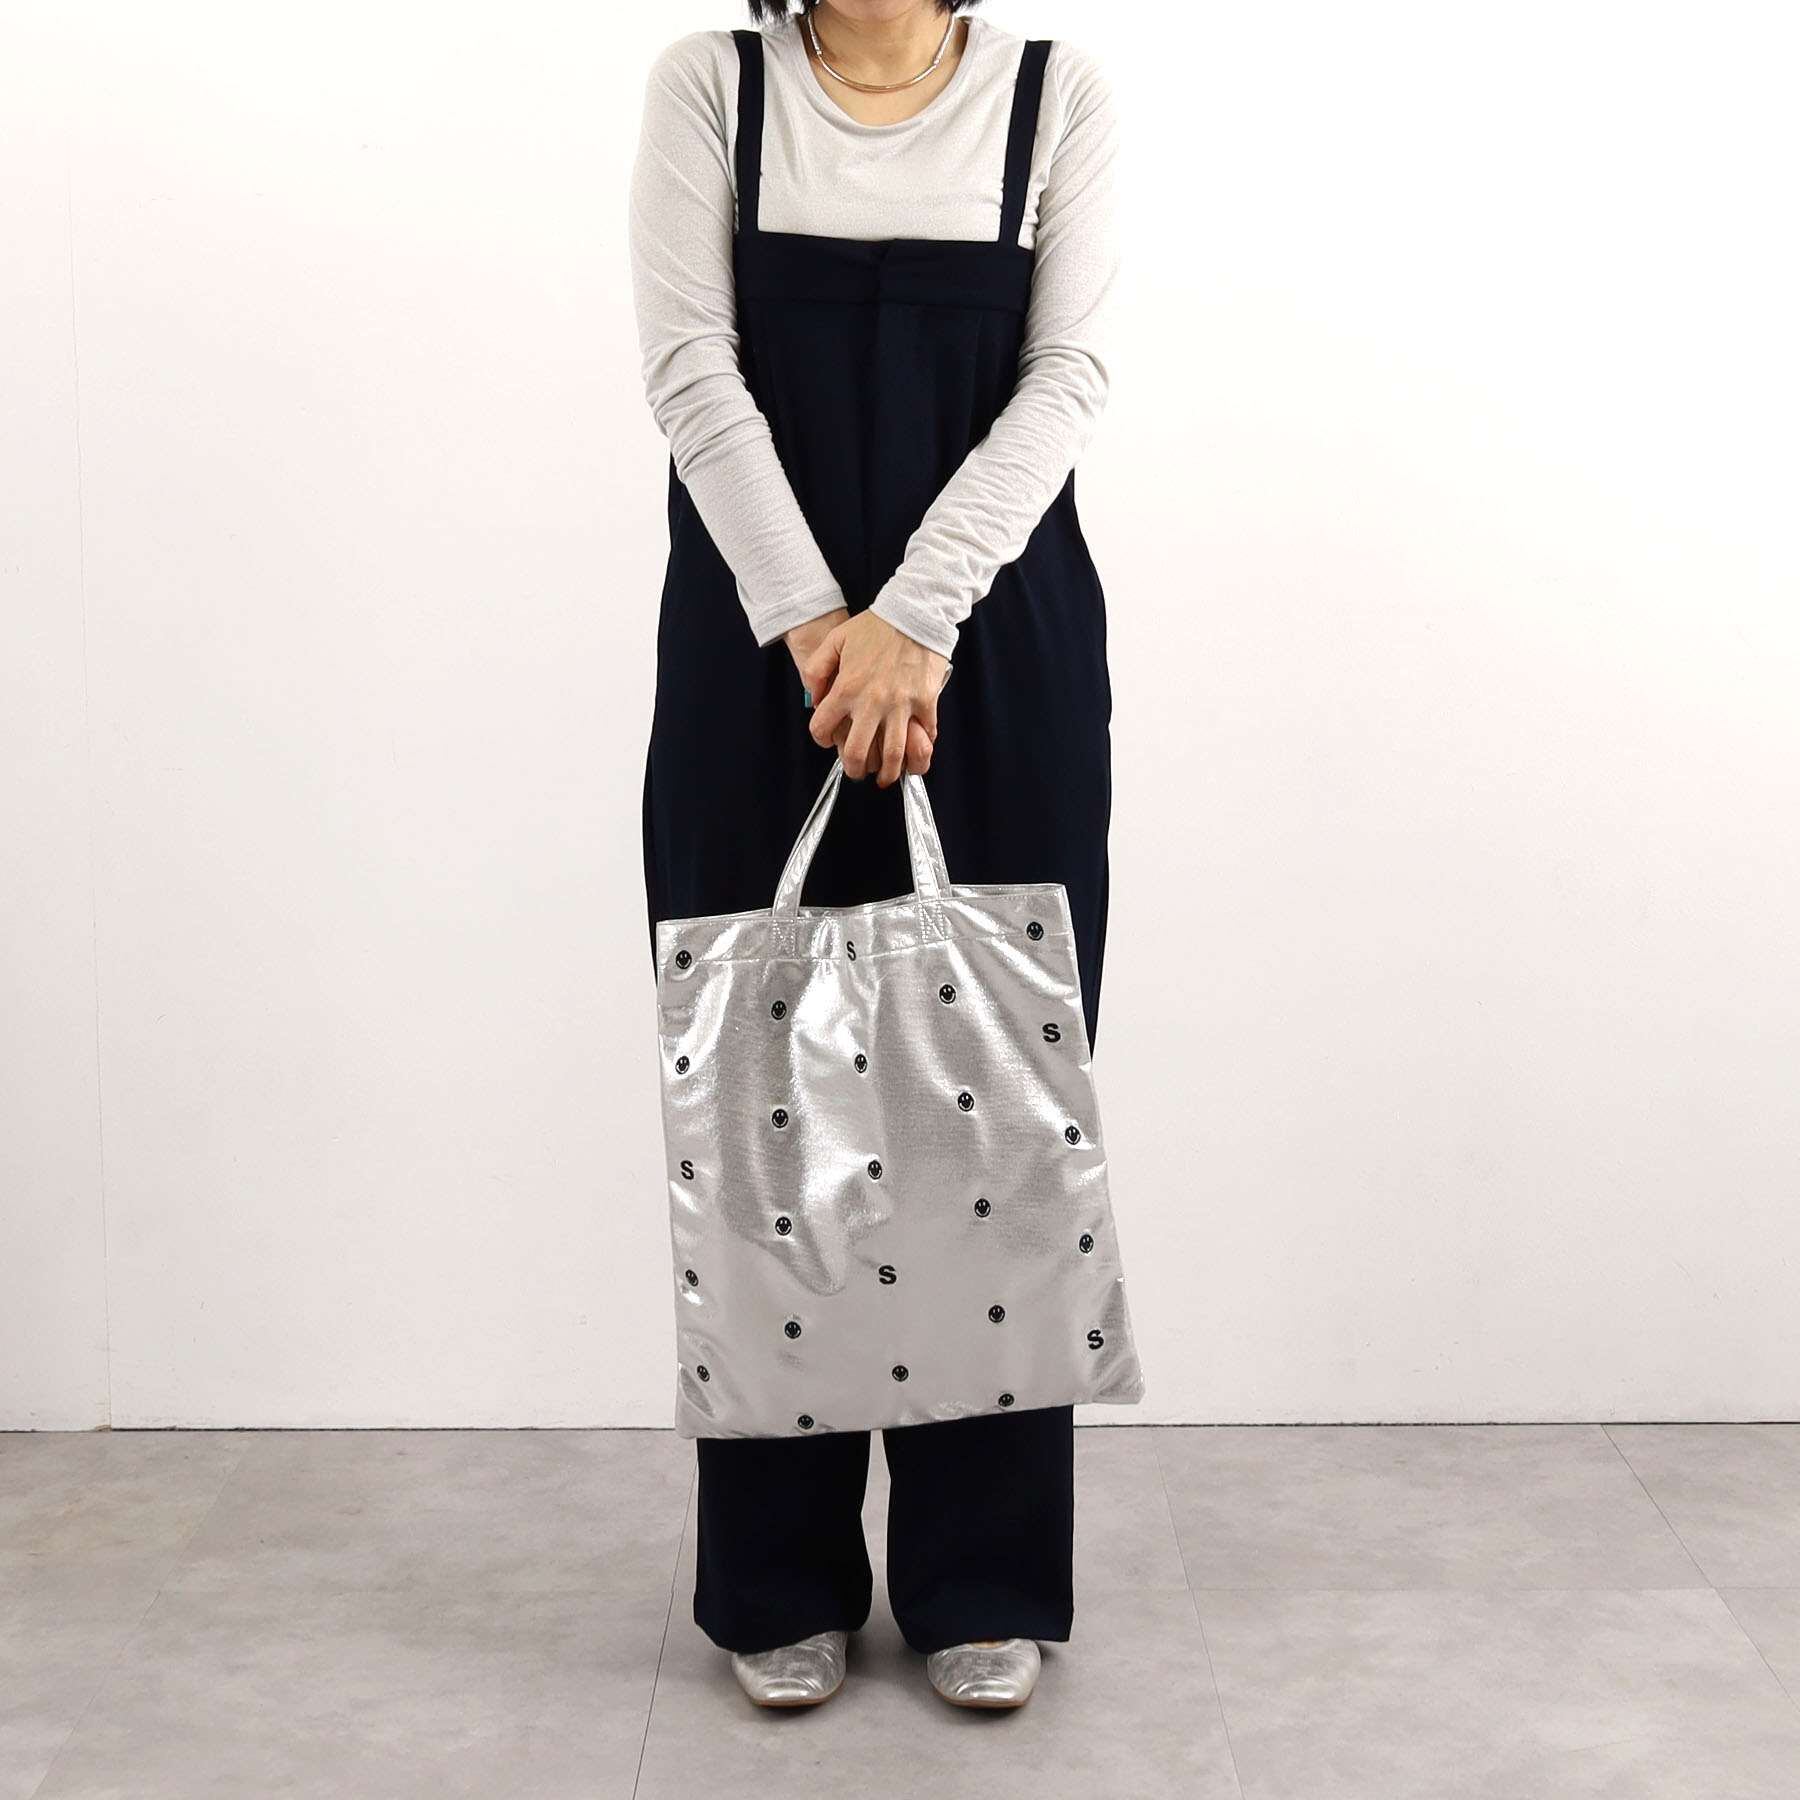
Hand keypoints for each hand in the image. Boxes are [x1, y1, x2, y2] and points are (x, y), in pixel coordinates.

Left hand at [800, 611, 948, 786]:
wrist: (915, 612)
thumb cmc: (876, 626)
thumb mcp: (835, 639)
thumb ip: (816, 668)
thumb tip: (813, 696)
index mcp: (846, 689)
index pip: (823, 728)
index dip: (821, 738)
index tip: (828, 739)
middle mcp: (872, 703)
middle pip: (859, 753)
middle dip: (855, 769)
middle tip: (858, 771)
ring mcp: (901, 705)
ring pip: (894, 754)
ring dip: (889, 772)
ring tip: (887, 777)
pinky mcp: (926, 703)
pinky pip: (925, 734)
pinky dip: (921, 749)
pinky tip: (915, 753)